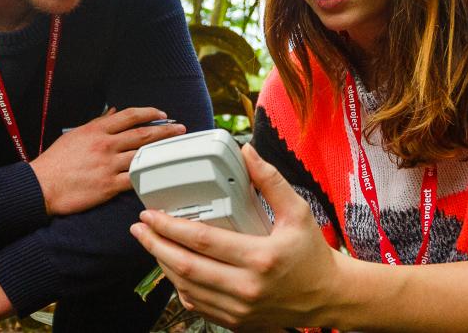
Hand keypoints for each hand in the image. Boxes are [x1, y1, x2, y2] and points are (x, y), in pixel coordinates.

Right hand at [31, 107, 185, 215]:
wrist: (42, 185)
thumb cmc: (55, 162)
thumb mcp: (75, 135)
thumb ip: (97, 123)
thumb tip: (114, 112)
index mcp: (96, 130)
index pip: (130, 116)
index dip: (150, 113)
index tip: (162, 114)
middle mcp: (105, 145)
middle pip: (142, 135)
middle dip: (165, 131)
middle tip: (180, 130)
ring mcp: (108, 166)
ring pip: (142, 156)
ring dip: (161, 153)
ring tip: (175, 151)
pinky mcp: (109, 186)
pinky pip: (134, 180)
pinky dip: (148, 177)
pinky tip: (159, 176)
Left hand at [129, 145, 347, 329]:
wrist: (328, 296)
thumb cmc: (312, 252)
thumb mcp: (297, 212)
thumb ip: (270, 181)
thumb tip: (246, 152)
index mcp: (260, 258)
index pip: (203, 241)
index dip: (171, 227)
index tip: (150, 213)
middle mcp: (247, 288)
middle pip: (186, 267)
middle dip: (155, 245)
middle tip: (139, 228)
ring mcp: (239, 309)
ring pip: (186, 288)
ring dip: (163, 264)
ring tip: (151, 243)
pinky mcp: (236, 320)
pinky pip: (197, 305)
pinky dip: (179, 286)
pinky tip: (172, 268)